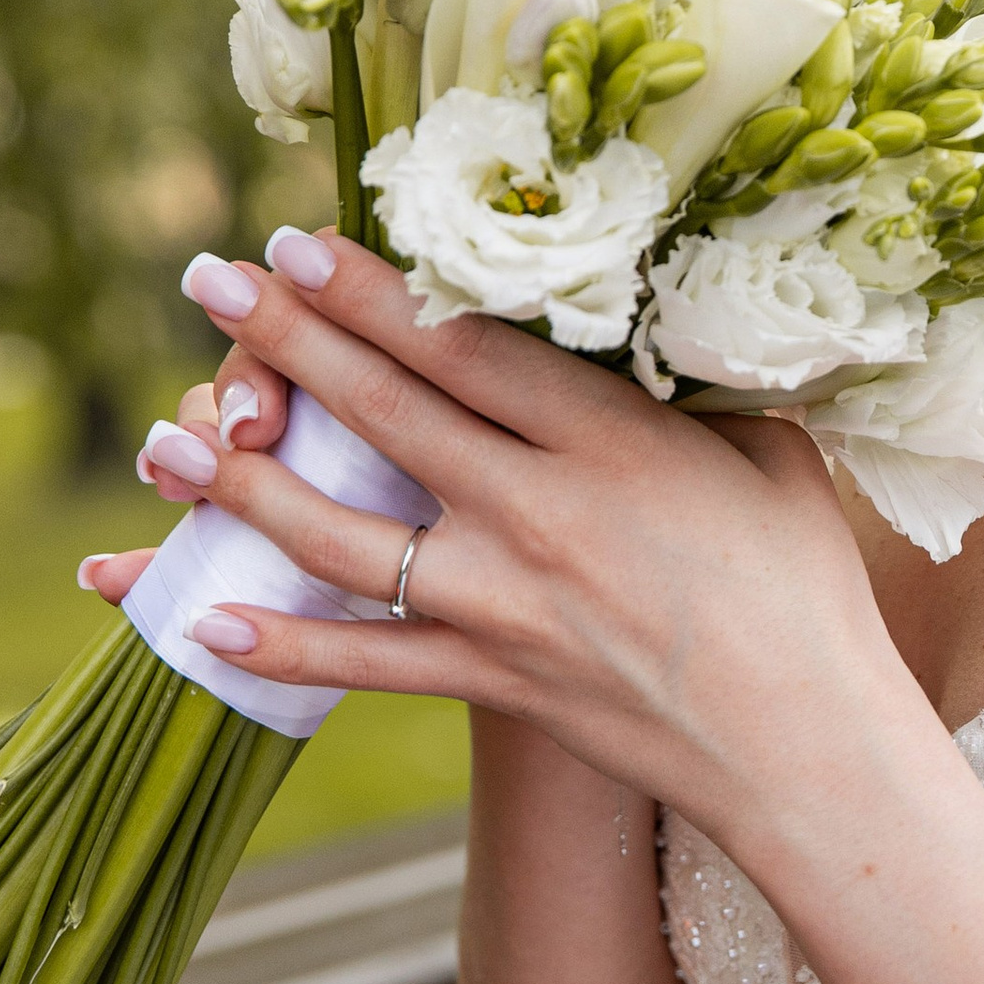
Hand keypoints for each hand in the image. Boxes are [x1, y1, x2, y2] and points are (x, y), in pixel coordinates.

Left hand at [80, 230, 931, 830]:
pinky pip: (371, 661)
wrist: (810, 742)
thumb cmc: (806, 587)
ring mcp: (509, 605)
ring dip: (246, 484)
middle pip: (387, 413)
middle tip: (208, 281)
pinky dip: (286, 647)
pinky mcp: (498, 681)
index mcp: (612, 442)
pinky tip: (207, 621)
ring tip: (172, 436)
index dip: (370, 288)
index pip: (463, 346)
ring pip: (346, 535)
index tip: (300, 241)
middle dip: (288, 339)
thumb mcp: (768, 454)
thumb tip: (657, 311)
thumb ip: (694, 388)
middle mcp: (543, 514)